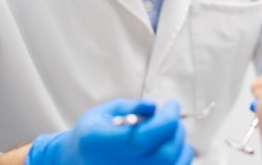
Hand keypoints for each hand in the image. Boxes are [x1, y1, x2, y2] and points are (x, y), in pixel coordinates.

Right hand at [26, 98, 192, 164]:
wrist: (80, 160)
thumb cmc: (93, 132)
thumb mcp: (103, 112)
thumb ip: (130, 108)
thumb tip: (154, 105)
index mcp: (105, 145)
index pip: (144, 137)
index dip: (165, 119)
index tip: (172, 103)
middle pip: (164, 154)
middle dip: (175, 129)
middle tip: (171, 113)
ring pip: (174, 163)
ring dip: (179, 141)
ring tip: (167, 129)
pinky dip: (181, 155)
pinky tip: (169, 143)